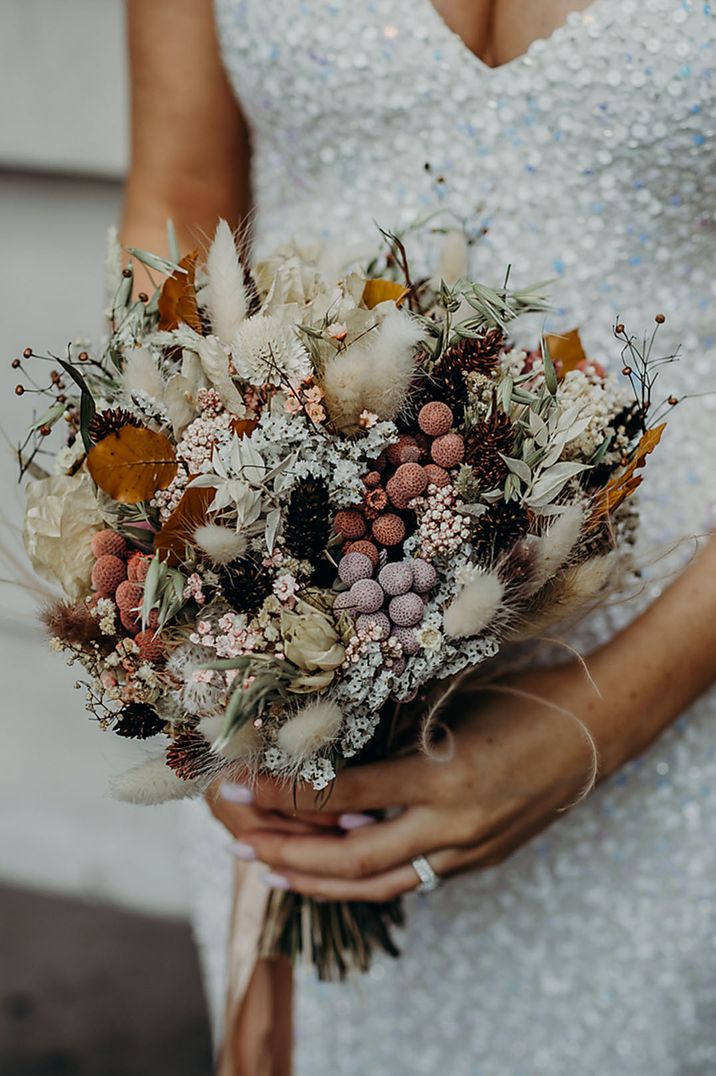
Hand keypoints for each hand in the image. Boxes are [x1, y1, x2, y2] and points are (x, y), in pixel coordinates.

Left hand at [209, 659, 609, 901]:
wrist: (594, 730)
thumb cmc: (520, 697)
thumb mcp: (450, 700)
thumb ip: (393, 730)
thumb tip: (322, 741)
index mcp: (443, 776)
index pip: (343, 795)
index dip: (284, 796)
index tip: (238, 787)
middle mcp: (454, 824)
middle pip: (352, 861)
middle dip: (287, 854)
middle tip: (239, 845)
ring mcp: (469, 850)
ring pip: (380, 884)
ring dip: (319, 881)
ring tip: (271, 871)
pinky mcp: (479, 859)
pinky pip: (411, 879)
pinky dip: (365, 878)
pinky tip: (333, 868)